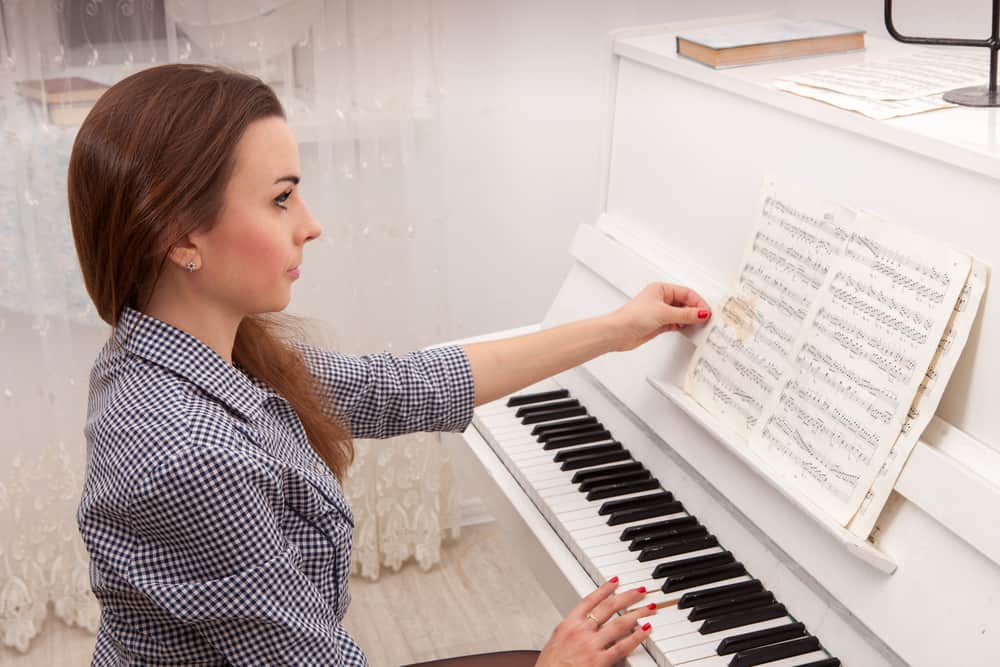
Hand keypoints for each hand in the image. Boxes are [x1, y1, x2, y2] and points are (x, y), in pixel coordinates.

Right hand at [535, 577, 656, 666]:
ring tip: (648, 607)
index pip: (590, 600)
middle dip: (627, 596)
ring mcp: (591, 645)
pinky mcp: (600, 661)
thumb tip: (583, 625)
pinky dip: (636, 636)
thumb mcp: (555, 642)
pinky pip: (622, 646)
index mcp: (568, 624)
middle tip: (639, 591)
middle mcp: (581, 631)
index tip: (615, 581)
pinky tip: (646, 630)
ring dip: (637, 613)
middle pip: (609, 607)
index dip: (605, 589)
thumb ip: (571, 630)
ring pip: (619, 623)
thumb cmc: (549, 666)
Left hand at [608, 282, 709, 351]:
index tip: (706, 312)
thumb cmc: (632, 317)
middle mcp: (661, 299)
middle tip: (706, 319)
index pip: (686, 293)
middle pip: (685, 303)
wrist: (617, 333)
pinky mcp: (659, 324)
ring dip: (690, 319)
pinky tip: (689, 329)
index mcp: (661, 289)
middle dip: (696, 311)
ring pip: (682, 314)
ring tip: (699, 325)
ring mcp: (660, 312)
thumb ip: (685, 314)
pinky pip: (676, 323)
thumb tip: (701, 313)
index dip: (698, 302)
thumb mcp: (663, 313)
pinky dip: (684, 326)